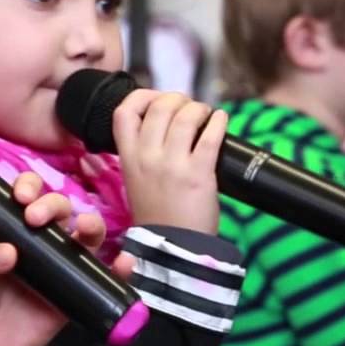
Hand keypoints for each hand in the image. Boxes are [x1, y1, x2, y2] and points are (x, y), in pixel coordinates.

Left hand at [0, 173, 133, 345]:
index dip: (30, 187)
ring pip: (86, 237)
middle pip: (61, 210)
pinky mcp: (76, 294)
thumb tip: (8, 252)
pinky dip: (119, 268)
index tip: (20, 196)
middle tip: (35, 217)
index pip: (28, 197)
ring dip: (93, 225)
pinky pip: (102, 278)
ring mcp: (61, 267)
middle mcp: (41, 243)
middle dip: (54, 205)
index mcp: (12, 230)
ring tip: (87, 228)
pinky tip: (124, 262)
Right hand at [112, 90, 226, 233]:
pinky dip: (218, 121)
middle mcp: (147, 158)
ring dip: (199, 109)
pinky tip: (221, 120)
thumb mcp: (136, 179)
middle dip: (177, 99)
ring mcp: (173, 165)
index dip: (141, 96)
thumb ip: (144, 151)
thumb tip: (167, 121)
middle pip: (159, 107)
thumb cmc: (158, 214)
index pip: (123, 112)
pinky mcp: (199, 173)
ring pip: (185, 116)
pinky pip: (210, 135)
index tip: (155, 99)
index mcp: (128, 158)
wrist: (174, 248)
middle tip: (188, 107)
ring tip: (205, 115)